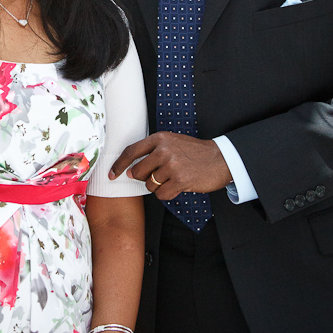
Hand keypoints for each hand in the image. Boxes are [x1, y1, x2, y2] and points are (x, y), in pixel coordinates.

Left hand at [109, 131, 231, 199]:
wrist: (221, 159)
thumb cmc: (194, 152)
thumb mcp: (173, 142)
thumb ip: (152, 152)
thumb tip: (131, 169)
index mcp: (160, 139)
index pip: (131, 152)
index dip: (118, 165)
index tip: (112, 174)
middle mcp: (164, 150)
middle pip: (138, 172)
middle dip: (144, 178)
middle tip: (158, 175)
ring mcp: (172, 165)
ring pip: (150, 185)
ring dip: (158, 186)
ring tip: (173, 178)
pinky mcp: (180, 180)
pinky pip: (161, 194)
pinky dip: (167, 194)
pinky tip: (178, 186)